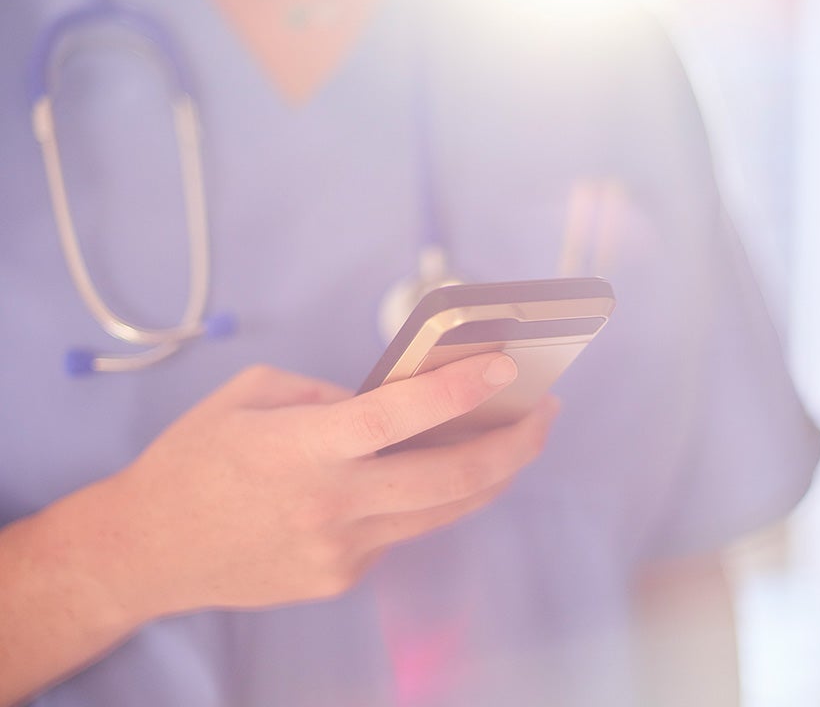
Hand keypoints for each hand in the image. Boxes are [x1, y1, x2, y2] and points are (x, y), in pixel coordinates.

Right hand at [97, 353, 557, 619]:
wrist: (147, 550)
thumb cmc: (195, 458)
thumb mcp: (252, 394)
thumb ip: (329, 395)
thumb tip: (398, 402)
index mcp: (299, 447)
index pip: (395, 417)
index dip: (457, 391)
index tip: (508, 368)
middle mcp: (327, 505)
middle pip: (447, 481)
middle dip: (512, 445)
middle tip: (545, 413)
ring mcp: (338, 551)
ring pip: (440, 512)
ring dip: (489, 474)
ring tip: (518, 439)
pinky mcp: (340, 577)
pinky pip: (401, 530)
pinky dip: (424, 498)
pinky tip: (429, 472)